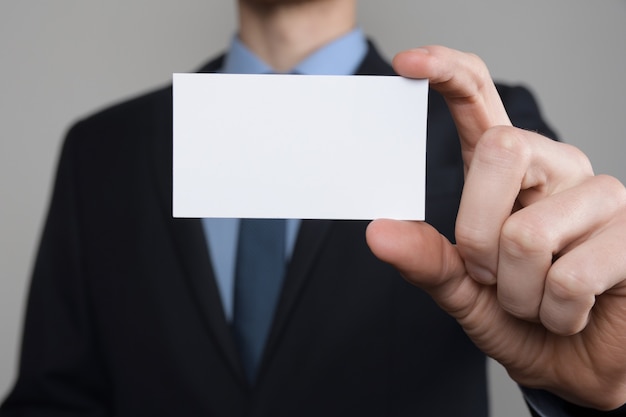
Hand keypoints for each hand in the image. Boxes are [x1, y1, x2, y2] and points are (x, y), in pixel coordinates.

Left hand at [366, 46, 625, 409]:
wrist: (571, 363)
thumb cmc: (517, 316)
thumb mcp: (460, 289)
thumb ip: (425, 259)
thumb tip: (378, 233)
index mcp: (507, 171)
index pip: (479, 100)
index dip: (448, 73)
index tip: (408, 63)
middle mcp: (556, 167)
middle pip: (501, 150)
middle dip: (478, 235)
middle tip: (492, 274)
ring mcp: (601, 196)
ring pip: (528, 232)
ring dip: (518, 290)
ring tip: (535, 299)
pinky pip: (570, 275)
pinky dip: (554, 311)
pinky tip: (569, 312)